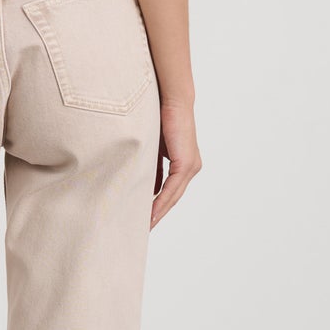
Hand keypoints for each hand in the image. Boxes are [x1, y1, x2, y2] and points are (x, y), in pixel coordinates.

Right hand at [152, 97, 200, 227]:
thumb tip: (138, 178)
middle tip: (143, 229)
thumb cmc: (159, 116)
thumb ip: (149, 162)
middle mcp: (191, 167)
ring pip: (172, 196)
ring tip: (145, 226)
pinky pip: (171, 190)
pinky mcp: (186, 164)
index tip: (144, 217)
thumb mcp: (152, 145)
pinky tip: (150, 214)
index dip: (158, 204)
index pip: (170, 189)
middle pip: (172, 197)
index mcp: (184, 162)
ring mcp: (191, 166)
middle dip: (157, 214)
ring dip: (158, 212)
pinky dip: (160, 202)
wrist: (172, 99)